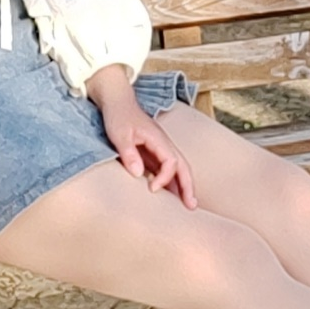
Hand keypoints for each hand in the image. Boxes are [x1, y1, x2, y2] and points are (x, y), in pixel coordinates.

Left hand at [93, 88, 197, 209]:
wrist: (117, 102)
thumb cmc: (119, 116)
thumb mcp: (120, 134)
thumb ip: (129, 153)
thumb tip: (138, 174)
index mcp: (159, 139)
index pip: (172, 162)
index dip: (165, 178)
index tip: (151, 189)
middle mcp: (163, 144)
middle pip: (183, 166)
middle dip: (188, 186)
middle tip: (192, 206)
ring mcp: (159, 149)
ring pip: (177, 168)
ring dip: (182, 186)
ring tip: (187, 206)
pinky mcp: (152, 153)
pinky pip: (166, 169)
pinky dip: (170, 182)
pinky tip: (169, 196)